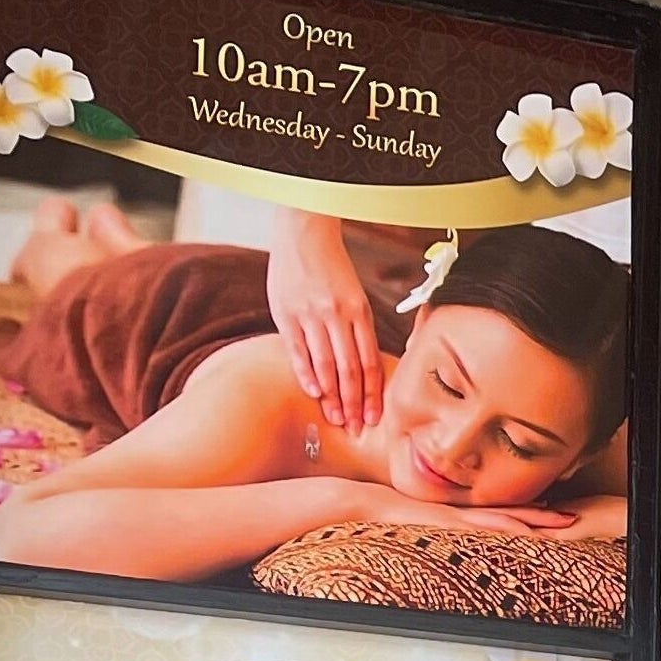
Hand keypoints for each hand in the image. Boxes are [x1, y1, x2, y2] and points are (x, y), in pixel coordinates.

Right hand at [266, 212, 380, 431]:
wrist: (302, 232)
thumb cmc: (331, 269)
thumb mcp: (353, 295)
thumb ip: (357, 328)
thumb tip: (363, 367)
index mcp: (359, 311)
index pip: (369, 361)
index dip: (372, 393)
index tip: (374, 418)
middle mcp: (336, 315)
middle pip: (349, 369)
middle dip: (354, 403)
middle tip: (356, 429)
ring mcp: (310, 314)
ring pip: (324, 364)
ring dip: (331, 396)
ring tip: (336, 418)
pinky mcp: (286, 313)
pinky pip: (297, 351)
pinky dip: (306, 374)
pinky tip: (313, 394)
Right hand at [331, 487, 578, 536]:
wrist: (367, 502)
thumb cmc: (391, 514)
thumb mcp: (423, 524)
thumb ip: (439, 529)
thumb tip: (449, 539)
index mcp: (462, 512)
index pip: (503, 511)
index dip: (529, 512)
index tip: (553, 512)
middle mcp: (466, 511)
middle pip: (513, 512)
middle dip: (543, 515)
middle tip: (572, 517)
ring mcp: (460, 514)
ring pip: (506, 517)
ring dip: (534, 520)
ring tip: (561, 522)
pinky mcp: (450, 520)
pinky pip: (483, 525)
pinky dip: (504, 528)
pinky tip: (522, 531)